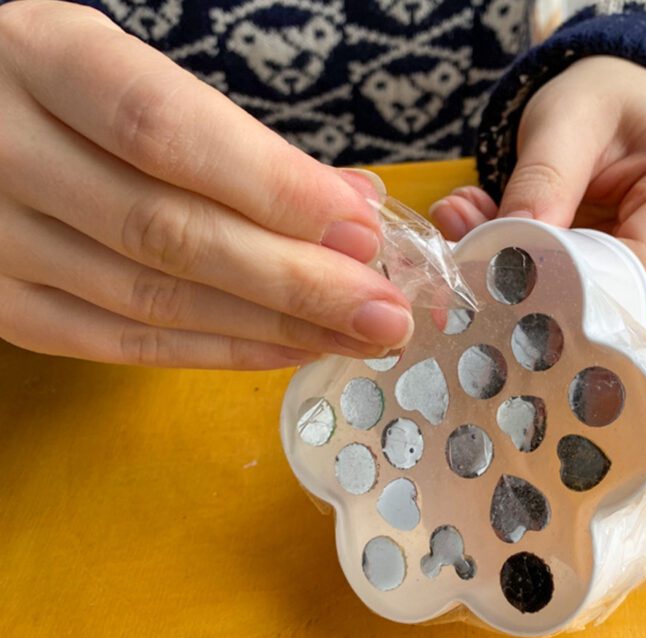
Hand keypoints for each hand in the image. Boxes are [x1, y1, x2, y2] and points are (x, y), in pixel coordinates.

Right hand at [0, 1, 411, 368]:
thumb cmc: (62, 92)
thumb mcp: (127, 70)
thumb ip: (229, 132)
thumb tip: (353, 203)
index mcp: (40, 57)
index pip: (165, 129)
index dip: (272, 186)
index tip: (361, 228)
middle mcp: (0, 149)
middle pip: (167, 230)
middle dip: (295, 280)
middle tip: (385, 312)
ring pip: (150, 298)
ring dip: (271, 327)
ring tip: (357, 336)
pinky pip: (118, 343)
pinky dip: (216, 350)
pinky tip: (290, 349)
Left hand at [430, 55, 645, 304]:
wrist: (622, 99)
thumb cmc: (606, 98)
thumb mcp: (566, 119)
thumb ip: (541, 183)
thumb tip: (508, 253)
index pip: (642, 271)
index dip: (573, 283)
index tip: (500, 270)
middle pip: (618, 296)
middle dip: (538, 276)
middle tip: (463, 237)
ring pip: (592, 303)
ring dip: (527, 272)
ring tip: (473, 220)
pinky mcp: (639, 284)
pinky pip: (580, 296)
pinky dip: (532, 270)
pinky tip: (493, 232)